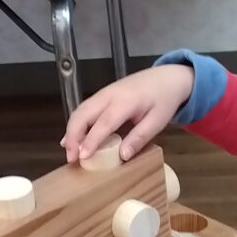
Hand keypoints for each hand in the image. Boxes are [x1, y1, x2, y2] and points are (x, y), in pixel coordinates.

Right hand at [61, 65, 195, 164]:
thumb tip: (122, 156)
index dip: (91, 140)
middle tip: (71, 158)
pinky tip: (72, 139)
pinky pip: (84, 109)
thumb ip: (140, 137)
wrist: (166, 78)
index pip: (104, 122)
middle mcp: (109, 95)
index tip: (82, 156)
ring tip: (69, 152)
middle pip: (83, 114)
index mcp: (126, 101)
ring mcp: (104, 93)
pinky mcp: (102, 95)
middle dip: (73, 136)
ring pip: (80, 111)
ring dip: (71, 131)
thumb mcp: (158, 121)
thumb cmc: (164, 100)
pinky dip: (76, 124)